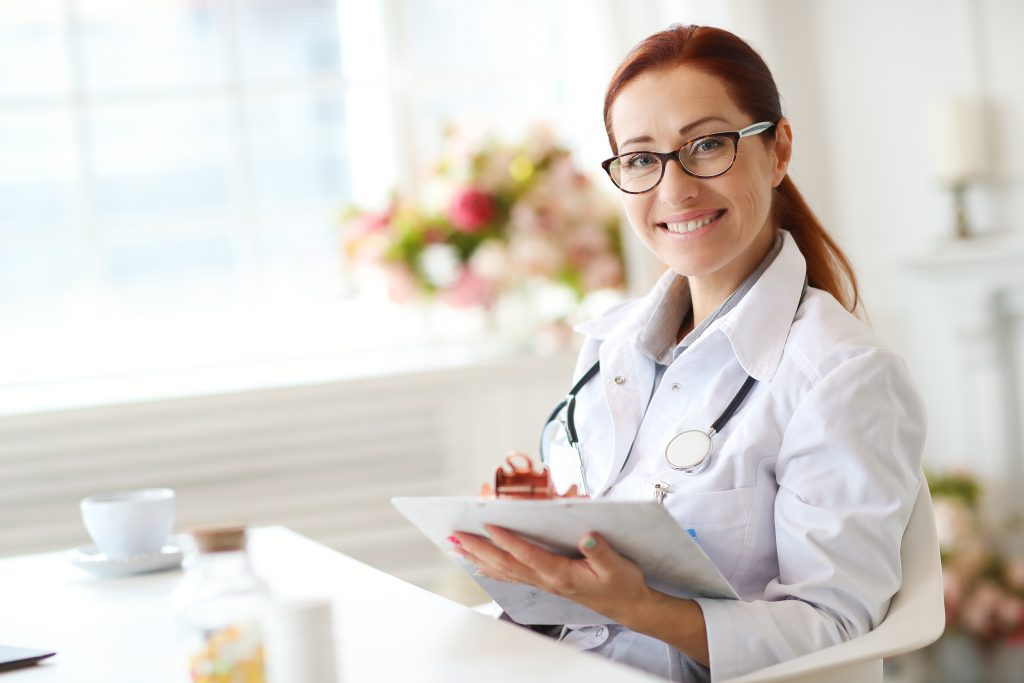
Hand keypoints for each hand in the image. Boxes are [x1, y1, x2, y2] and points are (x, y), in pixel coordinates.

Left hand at [449, 525, 651, 623]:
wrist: (627, 604)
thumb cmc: (621, 583)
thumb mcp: (618, 565)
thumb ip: (601, 551)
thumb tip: (587, 536)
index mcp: (562, 574)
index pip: (529, 556)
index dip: (509, 541)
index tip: (490, 525)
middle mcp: (547, 580)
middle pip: (507, 563)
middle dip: (480, 548)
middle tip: (458, 536)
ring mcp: (544, 582)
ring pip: (505, 569)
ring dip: (479, 557)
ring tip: (458, 546)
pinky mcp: (545, 581)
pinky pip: (512, 575)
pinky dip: (492, 569)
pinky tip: (479, 565)